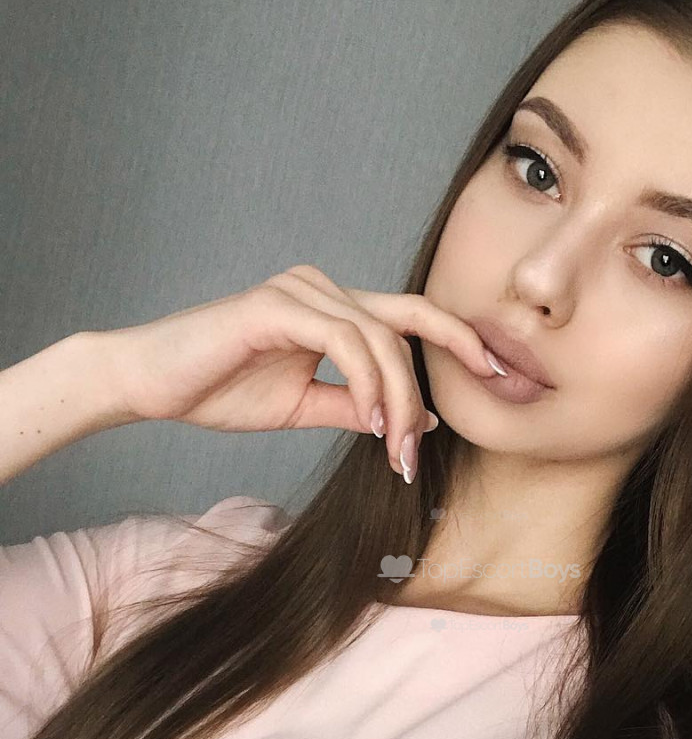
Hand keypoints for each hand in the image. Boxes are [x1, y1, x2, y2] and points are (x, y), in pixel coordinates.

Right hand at [91, 264, 495, 481]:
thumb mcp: (305, 406)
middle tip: (422, 449)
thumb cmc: (220, 390)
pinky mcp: (276, 305)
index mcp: (333, 309)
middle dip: (431, 382)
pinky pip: (343, 340)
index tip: (494, 375)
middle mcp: (322, 289)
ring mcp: (300, 291)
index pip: (410, 317)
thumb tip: (420, 421)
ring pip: (379, 337)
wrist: (151, 383)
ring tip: (393, 450)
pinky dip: (365, 382)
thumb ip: (359, 407)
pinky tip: (369, 419)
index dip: (457, 339)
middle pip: (406, 324)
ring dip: (396, 399)